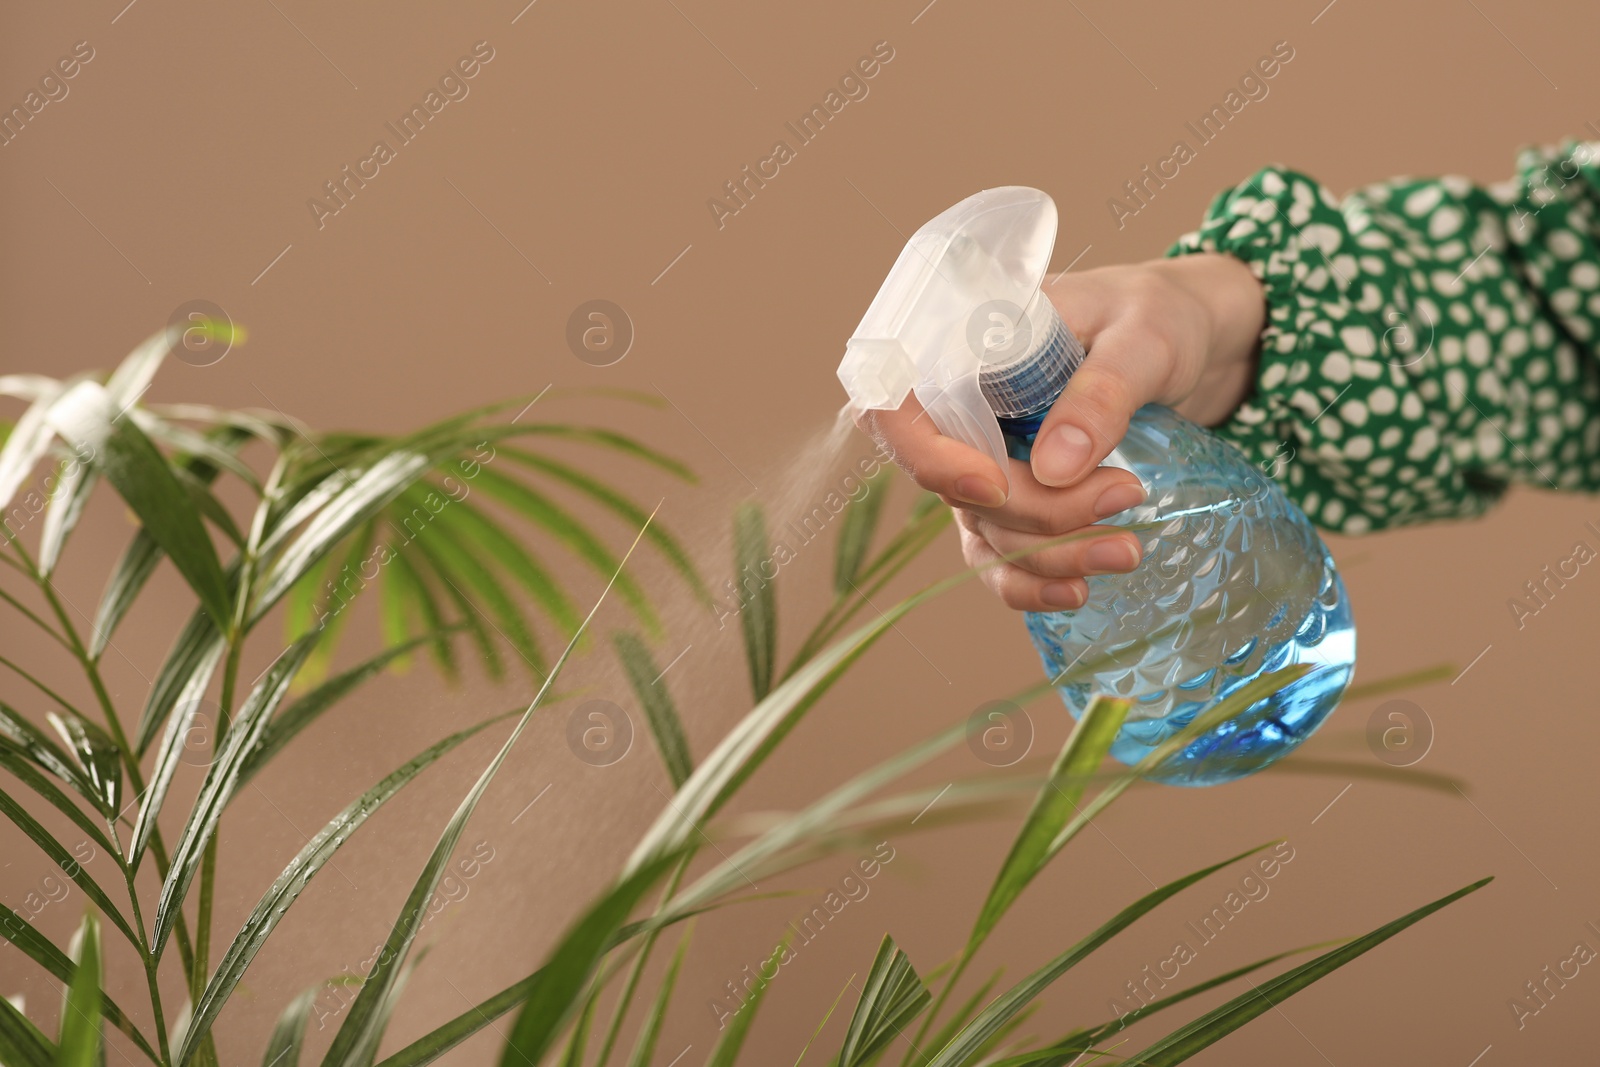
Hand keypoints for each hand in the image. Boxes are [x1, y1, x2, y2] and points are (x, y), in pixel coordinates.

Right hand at [855, 252, 1264, 611]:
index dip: (927, 458)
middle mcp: (964, 412)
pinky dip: (1032, 585)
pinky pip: (1002, 558)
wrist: (1197, 340)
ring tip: (1128, 550)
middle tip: (1126, 493)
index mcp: (968, 350)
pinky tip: (1078, 591)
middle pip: (957, 487)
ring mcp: (987, 462)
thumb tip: (1053, 470)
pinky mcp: (1020, 501)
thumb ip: (1100, 394)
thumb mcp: (1144, 339)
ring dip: (1048, 556)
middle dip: (1037, 512)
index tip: (993, 484)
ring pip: (986, 532)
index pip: (895, 409)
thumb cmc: (1162, 315)